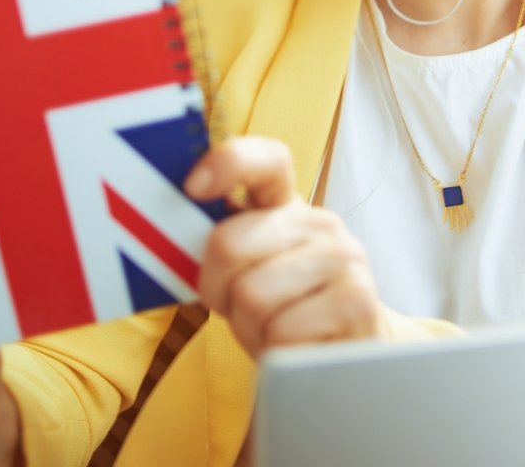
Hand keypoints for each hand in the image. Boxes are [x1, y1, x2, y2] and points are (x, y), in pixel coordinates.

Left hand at [185, 136, 386, 358]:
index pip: (266, 161)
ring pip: (252, 294)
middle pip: (230, 243)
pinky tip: (293, 349)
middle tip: (239, 309)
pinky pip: (282, 331)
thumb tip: (168, 231)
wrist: (340, 364)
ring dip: (250, 328)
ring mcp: (343, 258)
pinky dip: (275, 351)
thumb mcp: (245, 275)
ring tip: (272, 331)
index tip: (193, 187)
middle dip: (219, 290)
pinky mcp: (356, 301)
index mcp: (288, 209)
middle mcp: (320, 224)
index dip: (228, 163)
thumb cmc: (280, 316)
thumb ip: (220, 247)